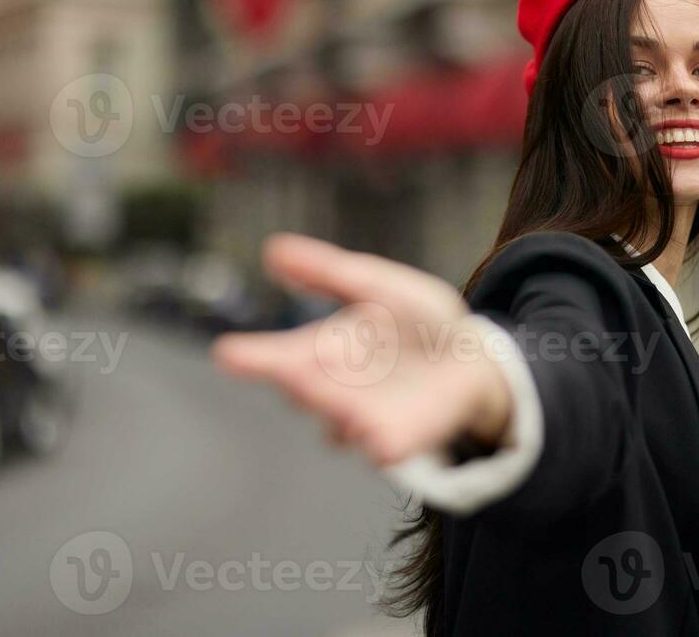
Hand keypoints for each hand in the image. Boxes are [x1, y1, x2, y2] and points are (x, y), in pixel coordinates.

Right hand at [210, 233, 513, 467]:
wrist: (471, 353)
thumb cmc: (415, 319)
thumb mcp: (375, 285)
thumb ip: (327, 272)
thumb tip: (272, 249)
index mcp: (322, 350)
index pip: (279, 357)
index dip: (253, 357)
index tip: (227, 353)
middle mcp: (332, 390)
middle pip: (304, 392)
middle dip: (298, 383)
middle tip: (292, 370)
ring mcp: (364, 419)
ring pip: (337, 423)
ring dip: (335, 410)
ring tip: (338, 399)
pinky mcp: (401, 438)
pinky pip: (384, 448)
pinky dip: (380, 444)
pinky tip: (380, 441)